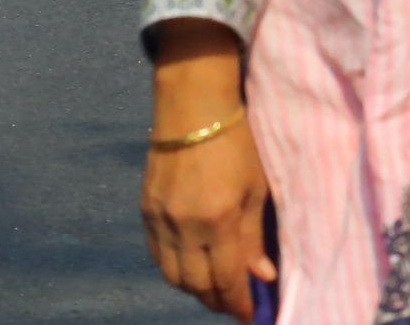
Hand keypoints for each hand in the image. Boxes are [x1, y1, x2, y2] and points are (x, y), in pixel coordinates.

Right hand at [142, 21, 275, 318]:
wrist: (193, 105)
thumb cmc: (235, 142)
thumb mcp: (256, 189)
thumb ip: (255, 237)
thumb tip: (263, 276)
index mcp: (218, 220)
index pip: (227, 281)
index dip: (239, 304)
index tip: (250, 314)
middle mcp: (185, 224)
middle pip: (197, 286)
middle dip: (218, 301)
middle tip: (233, 301)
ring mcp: (161, 217)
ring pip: (173, 276)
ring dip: (194, 288)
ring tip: (213, 286)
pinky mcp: (146, 208)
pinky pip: (157, 254)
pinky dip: (174, 268)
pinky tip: (189, 264)